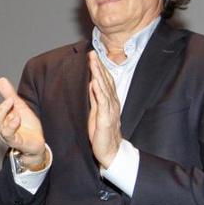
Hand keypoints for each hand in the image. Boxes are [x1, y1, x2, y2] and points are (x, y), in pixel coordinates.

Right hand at [0, 77, 47, 170]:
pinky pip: (9, 134)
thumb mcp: (18, 106)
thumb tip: (0, 79)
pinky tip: (16, 116)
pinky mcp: (15, 142)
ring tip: (10, 100)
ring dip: (2, 110)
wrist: (37, 142)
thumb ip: (9, 94)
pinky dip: (11, 125)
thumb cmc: (25, 125)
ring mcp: (6, 135)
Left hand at [87, 51, 122, 167]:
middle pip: (106, 81)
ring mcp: (110, 110)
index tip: (93, 56)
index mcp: (110, 101)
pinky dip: (99, 91)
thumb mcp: (96, 112)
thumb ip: (95, 98)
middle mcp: (112, 103)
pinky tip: (95, 81)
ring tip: (93, 62)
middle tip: (92, 53)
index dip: (100, 68)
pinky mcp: (106, 118)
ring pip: (104, 88)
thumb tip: (91, 83)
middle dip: (99, 66)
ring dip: (99, 74)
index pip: (105, 81)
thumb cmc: (102, 133)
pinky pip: (103, 102)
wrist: (110, 151)